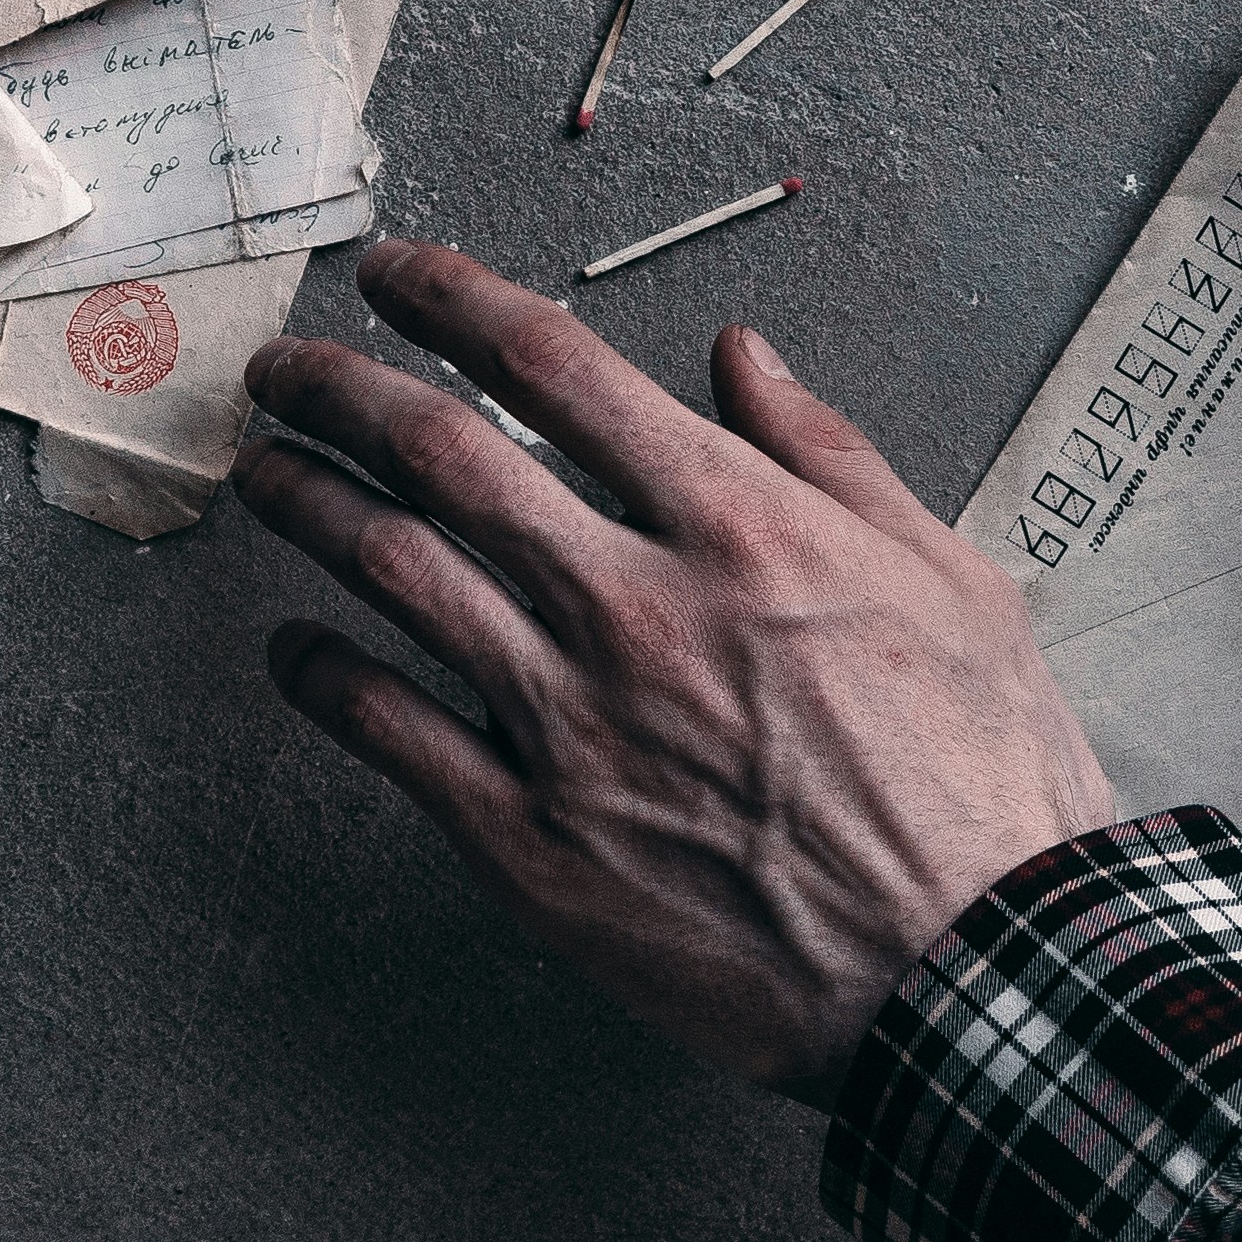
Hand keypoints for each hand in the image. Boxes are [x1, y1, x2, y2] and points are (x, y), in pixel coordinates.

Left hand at [236, 243, 1115, 1104]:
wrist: (969, 965)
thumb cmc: (977, 778)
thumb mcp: (948, 574)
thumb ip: (830, 456)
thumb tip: (742, 359)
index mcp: (739, 523)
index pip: (553, 367)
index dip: (452, 300)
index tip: (402, 276)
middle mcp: (635, 603)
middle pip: (439, 453)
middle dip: (341, 388)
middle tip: (290, 367)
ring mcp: (572, 723)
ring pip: (391, 574)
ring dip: (305, 505)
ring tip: (264, 472)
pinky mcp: (535, 839)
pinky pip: (390, 733)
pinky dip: (322, 676)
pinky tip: (294, 649)